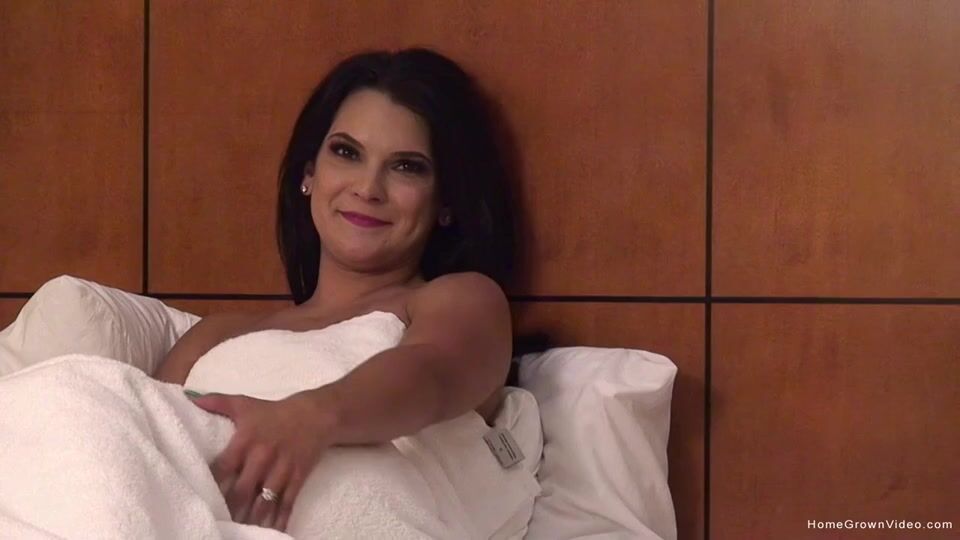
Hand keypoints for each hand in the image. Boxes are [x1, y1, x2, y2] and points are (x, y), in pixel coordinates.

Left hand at [191, 392, 334, 530]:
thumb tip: (190, 398)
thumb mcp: (246, 404)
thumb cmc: (275, 412)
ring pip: (264, 500)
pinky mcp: (298, 477)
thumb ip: (218, 402)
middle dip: (230, 509)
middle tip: (219, 522)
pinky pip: (288, 502)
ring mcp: (282, 469)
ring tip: (241, 531)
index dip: (211, 484)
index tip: (200, 498)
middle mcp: (262, 456)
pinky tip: (272, 530)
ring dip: (252, 518)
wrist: (316, 414)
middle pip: (242, 489)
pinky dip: (280, 518)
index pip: (223, 467)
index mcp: (246, 440)